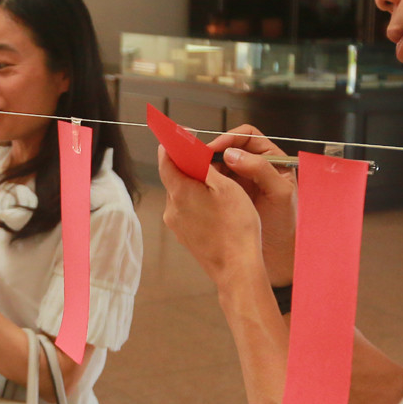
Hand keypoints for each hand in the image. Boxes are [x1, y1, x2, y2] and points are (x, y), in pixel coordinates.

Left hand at [159, 145, 266, 289]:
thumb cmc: (237, 228)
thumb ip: (205, 168)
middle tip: (210, 161)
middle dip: (189, 166)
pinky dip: (198, 202)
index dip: (172, 144)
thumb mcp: (227, 188)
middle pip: (174, 177)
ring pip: (182, 194)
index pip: (165, 159)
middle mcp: (172, 208)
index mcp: (180, 192)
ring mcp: (176, 224)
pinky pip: (187, 210)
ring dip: (195, 185)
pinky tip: (217, 207)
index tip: (183, 135)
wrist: (237, 268)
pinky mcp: (184, 235)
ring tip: (220, 188)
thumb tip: (190, 154)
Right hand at [206, 124, 297, 286]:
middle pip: (229, 148)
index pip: (248, 137)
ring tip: (197, 173)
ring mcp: (241, 183)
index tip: (217, 148)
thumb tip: (233, 153)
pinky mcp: (229, 197)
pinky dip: (206, 182)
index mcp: (271, 161)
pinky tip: (200, 187)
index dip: (231, 138)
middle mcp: (254, 168)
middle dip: (214, 152)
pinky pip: (214, 183)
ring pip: (219, 165)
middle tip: (200, 159)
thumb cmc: (287, 225)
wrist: (280, 256)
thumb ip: (260, 169)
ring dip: (207, 167)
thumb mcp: (280, 193)